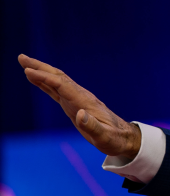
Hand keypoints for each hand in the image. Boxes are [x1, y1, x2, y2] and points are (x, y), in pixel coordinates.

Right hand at [19, 54, 140, 159]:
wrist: (123, 136)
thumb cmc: (113, 138)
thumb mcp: (104, 136)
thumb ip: (92, 126)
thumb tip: (80, 114)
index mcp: (85, 102)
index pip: (62, 85)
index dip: (45, 78)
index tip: (28, 71)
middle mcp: (80, 96)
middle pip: (57, 77)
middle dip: (40, 67)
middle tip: (21, 57)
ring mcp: (76, 99)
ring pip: (56, 81)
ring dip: (40, 71)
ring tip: (24, 64)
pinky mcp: (73, 104)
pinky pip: (56, 90)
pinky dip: (45, 83)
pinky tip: (36, 79)